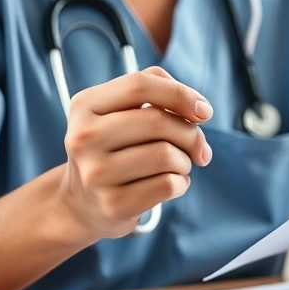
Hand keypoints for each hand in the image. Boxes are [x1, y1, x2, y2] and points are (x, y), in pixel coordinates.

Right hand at [60, 66, 212, 239]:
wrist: (83, 204)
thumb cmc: (115, 147)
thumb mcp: (119, 110)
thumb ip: (155, 90)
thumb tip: (198, 108)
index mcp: (85, 106)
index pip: (139, 85)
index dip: (180, 94)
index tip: (205, 111)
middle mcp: (83, 138)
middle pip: (158, 121)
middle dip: (191, 134)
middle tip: (198, 147)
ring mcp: (95, 173)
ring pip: (167, 155)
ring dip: (186, 161)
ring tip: (178, 166)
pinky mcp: (113, 204)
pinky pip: (168, 185)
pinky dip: (182, 183)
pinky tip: (172, 183)